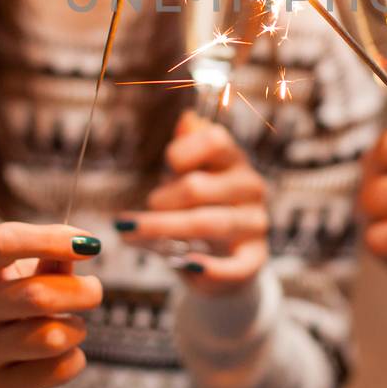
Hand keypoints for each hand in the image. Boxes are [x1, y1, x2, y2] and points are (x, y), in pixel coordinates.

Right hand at [0, 222, 103, 387]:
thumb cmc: (10, 296)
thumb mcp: (22, 268)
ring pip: (51, 338)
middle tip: (94, 290)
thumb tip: (83, 244)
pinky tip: (63, 353)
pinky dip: (74, 358)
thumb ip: (51, 255)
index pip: (4, 242)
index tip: (90, 244)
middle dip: (80, 292)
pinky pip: (57, 370)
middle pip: (36, 295)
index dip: (51, 240)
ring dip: (76, 329)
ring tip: (73, 326)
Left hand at [117, 111, 267, 295]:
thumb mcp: (192, 175)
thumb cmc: (201, 207)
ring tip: (131, 234)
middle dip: (160, 201)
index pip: (216, 141)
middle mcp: (250, 187)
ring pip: (209, 224)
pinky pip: (236, 266)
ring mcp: (255, 223)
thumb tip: (187, 119)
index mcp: (234, 160)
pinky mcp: (255, 258)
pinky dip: (211, 268)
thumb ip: (188, 149)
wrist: (224, 257)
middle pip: (199, 188)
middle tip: (133, 216)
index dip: (184, 150)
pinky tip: (188, 266)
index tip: (166, 164)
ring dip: (165, 230)